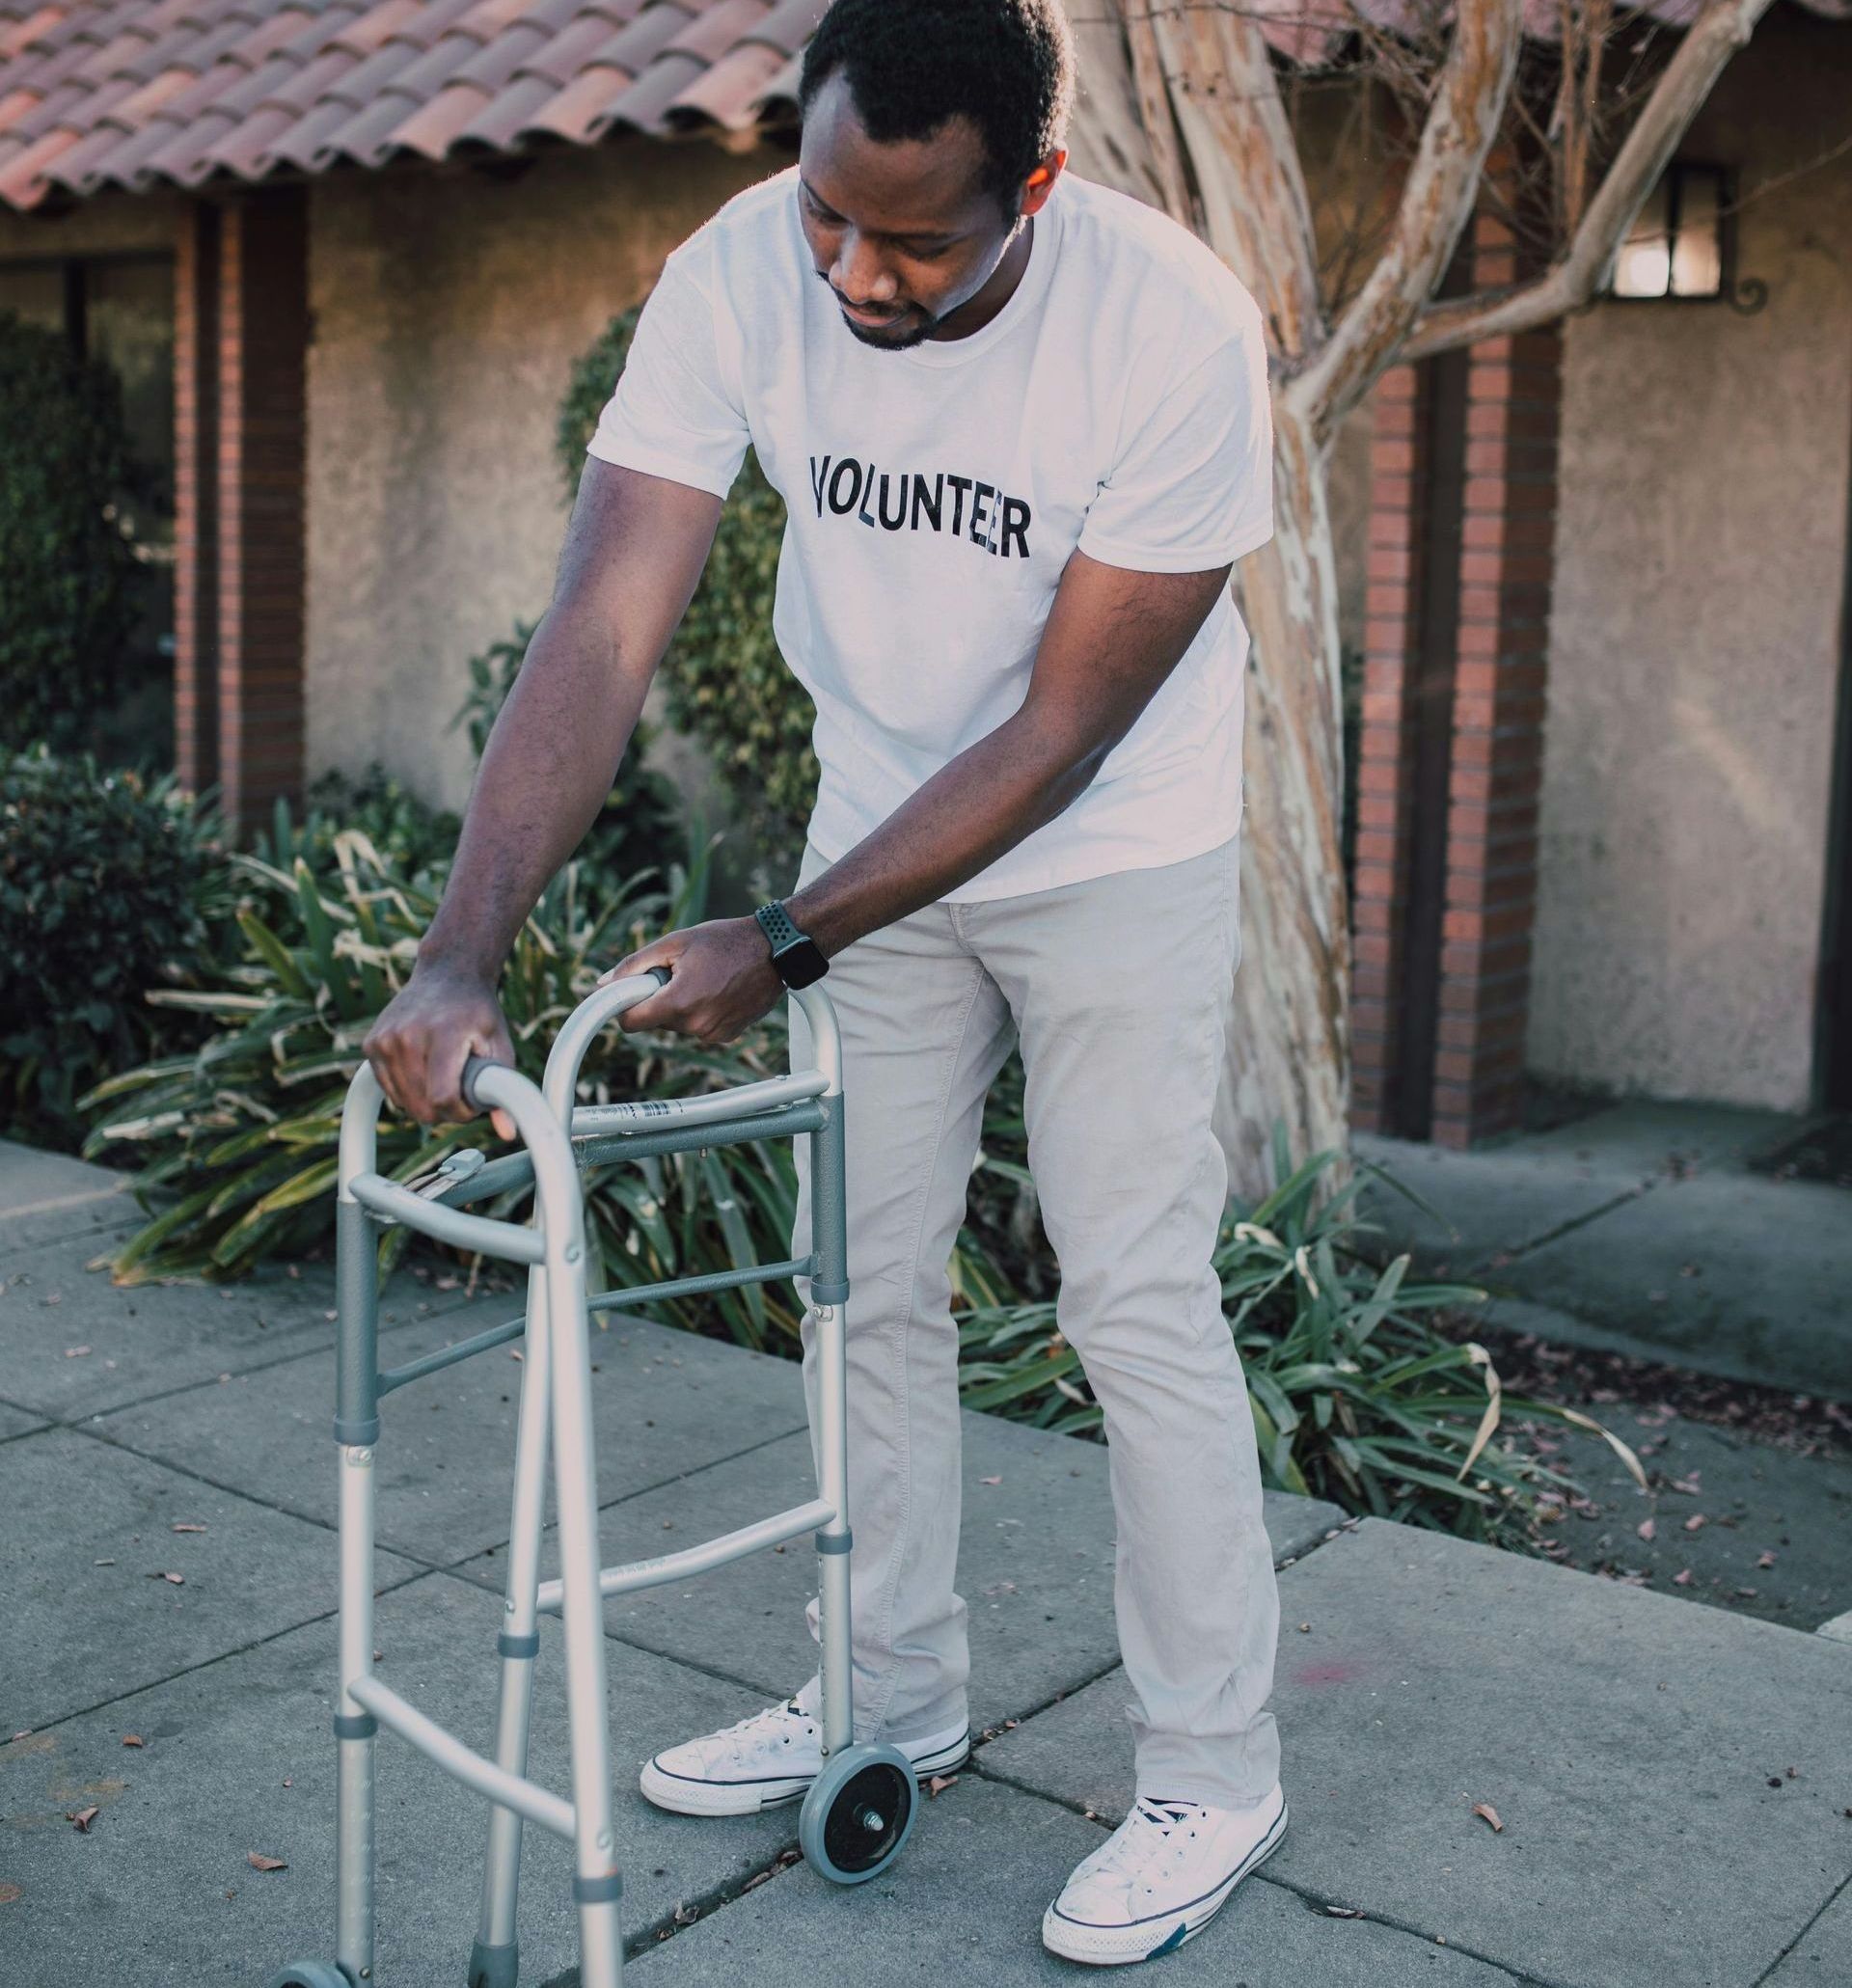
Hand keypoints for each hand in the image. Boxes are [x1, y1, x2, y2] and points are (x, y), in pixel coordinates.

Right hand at [361, 966, 518, 1141]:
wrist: (447, 975)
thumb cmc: (478, 1013)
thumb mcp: (500, 1046)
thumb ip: (504, 1090)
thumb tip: (507, 1133)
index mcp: (443, 1034)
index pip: (442, 1097)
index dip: (461, 1112)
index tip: (472, 1104)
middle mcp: (407, 1035)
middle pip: (421, 1106)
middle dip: (445, 1110)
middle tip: (462, 1090)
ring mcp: (384, 1039)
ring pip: (403, 1103)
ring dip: (426, 1101)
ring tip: (445, 1076)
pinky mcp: (371, 1044)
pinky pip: (389, 1090)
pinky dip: (408, 1090)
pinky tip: (425, 1069)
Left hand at [599, 917, 785, 1043]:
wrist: (775, 949)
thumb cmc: (726, 941)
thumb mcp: (675, 943)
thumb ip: (635, 965)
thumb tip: (605, 983)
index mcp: (680, 1003)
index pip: (631, 1023)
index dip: (625, 1005)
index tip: (629, 991)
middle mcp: (697, 1026)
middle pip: (656, 1021)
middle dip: (660, 998)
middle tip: (681, 972)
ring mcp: (715, 1034)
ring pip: (679, 1024)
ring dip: (682, 1004)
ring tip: (705, 977)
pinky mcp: (728, 1035)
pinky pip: (700, 1026)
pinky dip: (702, 1010)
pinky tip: (719, 988)